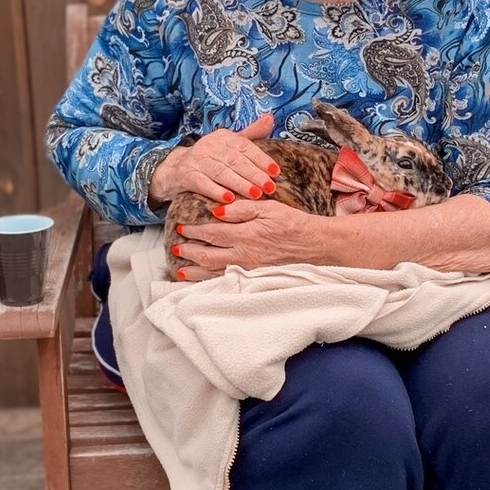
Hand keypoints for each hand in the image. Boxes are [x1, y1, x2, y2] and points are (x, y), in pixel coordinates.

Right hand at [150, 113, 279, 205]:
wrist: (175, 168)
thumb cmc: (211, 158)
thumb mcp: (230, 145)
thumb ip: (251, 135)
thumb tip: (270, 118)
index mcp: (224, 137)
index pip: (245, 147)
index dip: (261, 159)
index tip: (275, 172)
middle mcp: (210, 145)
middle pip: (235, 160)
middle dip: (254, 174)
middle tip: (269, 187)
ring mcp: (197, 160)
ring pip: (221, 172)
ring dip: (239, 184)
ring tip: (255, 194)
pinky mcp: (186, 175)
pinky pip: (202, 183)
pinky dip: (215, 191)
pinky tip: (228, 199)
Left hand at [171, 199, 323, 280]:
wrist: (314, 245)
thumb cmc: (292, 223)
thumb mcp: (268, 207)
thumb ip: (242, 209)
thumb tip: (217, 211)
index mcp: (245, 234)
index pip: (212, 233)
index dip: (194, 231)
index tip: (181, 228)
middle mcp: (243, 254)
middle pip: (208, 255)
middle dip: (189, 252)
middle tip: (175, 249)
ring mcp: (248, 268)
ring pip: (214, 272)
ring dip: (195, 271)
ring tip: (180, 271)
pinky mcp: (254, 277)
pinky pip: (227, 281)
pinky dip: (211, 282)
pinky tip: (203, 282)